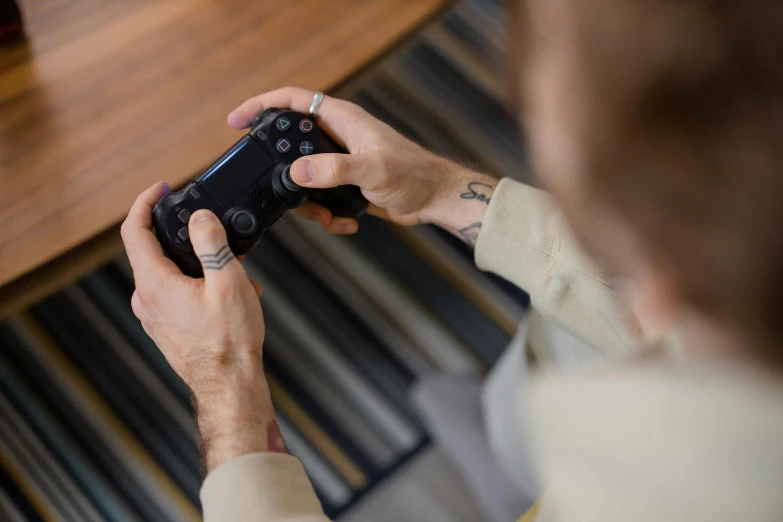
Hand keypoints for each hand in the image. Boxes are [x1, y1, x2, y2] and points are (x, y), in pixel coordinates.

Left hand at [121, 182, 284, 471]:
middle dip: (185, 235)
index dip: (145, 202)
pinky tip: (231, 294)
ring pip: (169, 274)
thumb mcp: (227, 281)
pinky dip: (199, 285)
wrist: (229, 387)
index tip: (162, 188)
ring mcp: (154, 317)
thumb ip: (211, 243)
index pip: (134, 230)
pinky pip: (176, 294)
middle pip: (153, 251)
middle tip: (213, 231)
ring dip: (199, 264)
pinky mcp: (166, 329)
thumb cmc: (229, 342)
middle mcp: (146, 300)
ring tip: (235, 271)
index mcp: (154, 284)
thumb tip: (200, 217)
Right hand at [228, 87, 496, 241]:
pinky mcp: (344, 183)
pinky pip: (319, 197)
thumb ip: (335, 170)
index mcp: (342, 120)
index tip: (236, 121)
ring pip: (303, 178)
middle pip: (291, 145)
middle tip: (280, 192)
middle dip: (282, 172)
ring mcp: (340, 160)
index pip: (292, 101)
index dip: (261, 106)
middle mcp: (338, 136)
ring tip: (327, 217)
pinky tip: (345, 223)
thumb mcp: (374, 171)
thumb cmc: (415, 176)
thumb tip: (296, 173)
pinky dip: (326, 214)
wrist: (435, 199)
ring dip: (308, 203)